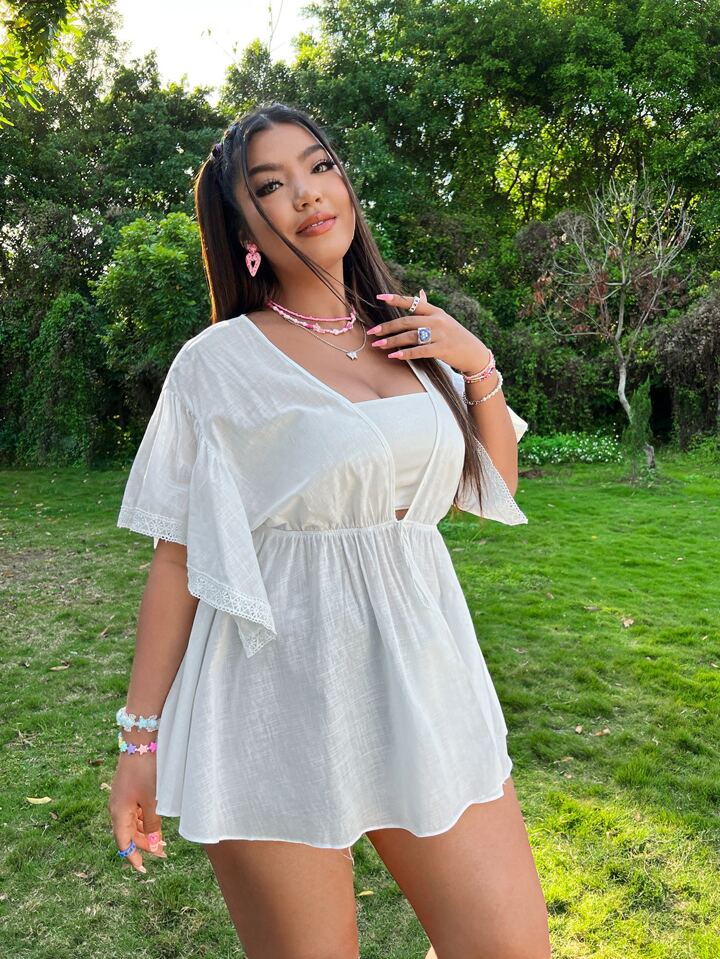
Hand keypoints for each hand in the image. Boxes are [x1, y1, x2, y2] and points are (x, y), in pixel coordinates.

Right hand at [108, 753, 166, 873]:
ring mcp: (121, 798)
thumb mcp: (152, 800)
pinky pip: (134, 812)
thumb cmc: (146, 771)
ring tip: (162, 841)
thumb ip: (152, 824)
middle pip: (128, 834)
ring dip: (145, 833)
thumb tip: (153, 844)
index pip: (123, 843)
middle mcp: (116, 808)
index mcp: (118, 813)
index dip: (133, 857)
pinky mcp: (127, 790)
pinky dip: (144, 820)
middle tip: (163, 853)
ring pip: (131, 823)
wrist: (140, 742)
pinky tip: (155, 823)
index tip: (143, 869)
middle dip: (144, 845)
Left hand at [369, 290, 490, 373]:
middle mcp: (437, 320)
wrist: (473, 353)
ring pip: (410, 336)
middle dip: (387, 327)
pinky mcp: (441, 349)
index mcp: (436, 311)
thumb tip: (419, 292)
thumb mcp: (444, 318)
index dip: (396, 299)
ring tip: (378, 345)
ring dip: (392, 341)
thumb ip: (428, 307)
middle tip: (372, 332)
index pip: (413, 302)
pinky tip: (393, 356)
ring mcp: (440, 334)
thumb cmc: (455, 335)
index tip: (379, 297)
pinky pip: (419, 351)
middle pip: (406, 321)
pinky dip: (405, 353)